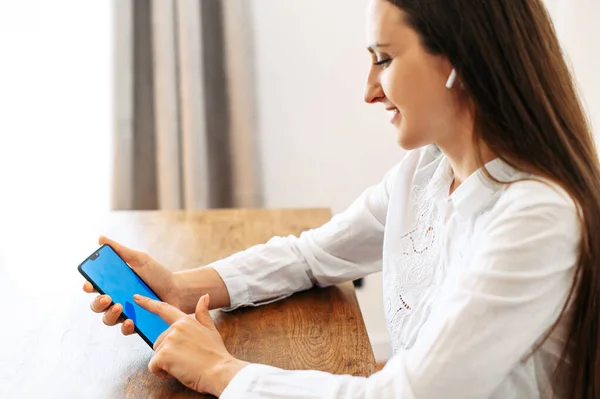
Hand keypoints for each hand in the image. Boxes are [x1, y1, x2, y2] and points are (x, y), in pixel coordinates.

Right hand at [83, 235, 181, 335]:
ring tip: (119, 307)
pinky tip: (130, 320)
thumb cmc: (158, 274)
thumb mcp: (140, 259)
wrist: (178, 290)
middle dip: (98, 303)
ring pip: (107, 320)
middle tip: (107, 297)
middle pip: (97, 305)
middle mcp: (116, 300)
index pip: (94, 287)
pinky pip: (125, 330)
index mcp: (113, 284)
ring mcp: (125, 314)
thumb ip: (120, 251)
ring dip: (109, 315)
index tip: (89, 285)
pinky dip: (125, 326)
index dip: (88, 286)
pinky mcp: (136, 325)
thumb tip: (100, 238)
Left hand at [134, 293, 248, 395]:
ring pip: (157, 354)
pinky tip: (177, 372)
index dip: (149, 303)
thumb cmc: (216, 355)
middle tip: (186, 359)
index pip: (164, 309)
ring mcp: (169, 340)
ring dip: (166, 363)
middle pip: (159, 342)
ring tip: (184, 366)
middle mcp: (176, 328)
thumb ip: (203, 314)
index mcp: (186, 321)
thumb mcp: (211, 331)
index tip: (136, 298)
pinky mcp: (164, 355)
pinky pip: (153, 366)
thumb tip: (204, 297)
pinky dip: (162, 372)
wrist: (220, 372)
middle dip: (168, 353)